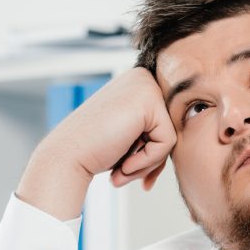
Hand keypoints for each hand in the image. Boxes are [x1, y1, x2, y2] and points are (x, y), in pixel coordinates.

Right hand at [16, 67, 175, 219]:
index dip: (151, 153)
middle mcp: (143, 77)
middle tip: (124, 172)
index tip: (131, 170)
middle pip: (172, 127)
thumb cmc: (95, 151)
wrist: (67, 158)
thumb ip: (154, 132)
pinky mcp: (149, 101)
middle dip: (152, 158)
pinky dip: (148, 160)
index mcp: (139, 83)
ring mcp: (146, 85)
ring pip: (172, 136)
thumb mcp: (131, 137)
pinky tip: (124, 163)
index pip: (165, 123)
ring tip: (122, 169)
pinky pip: (168, 141)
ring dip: (149, 162)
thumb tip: (182, 138)